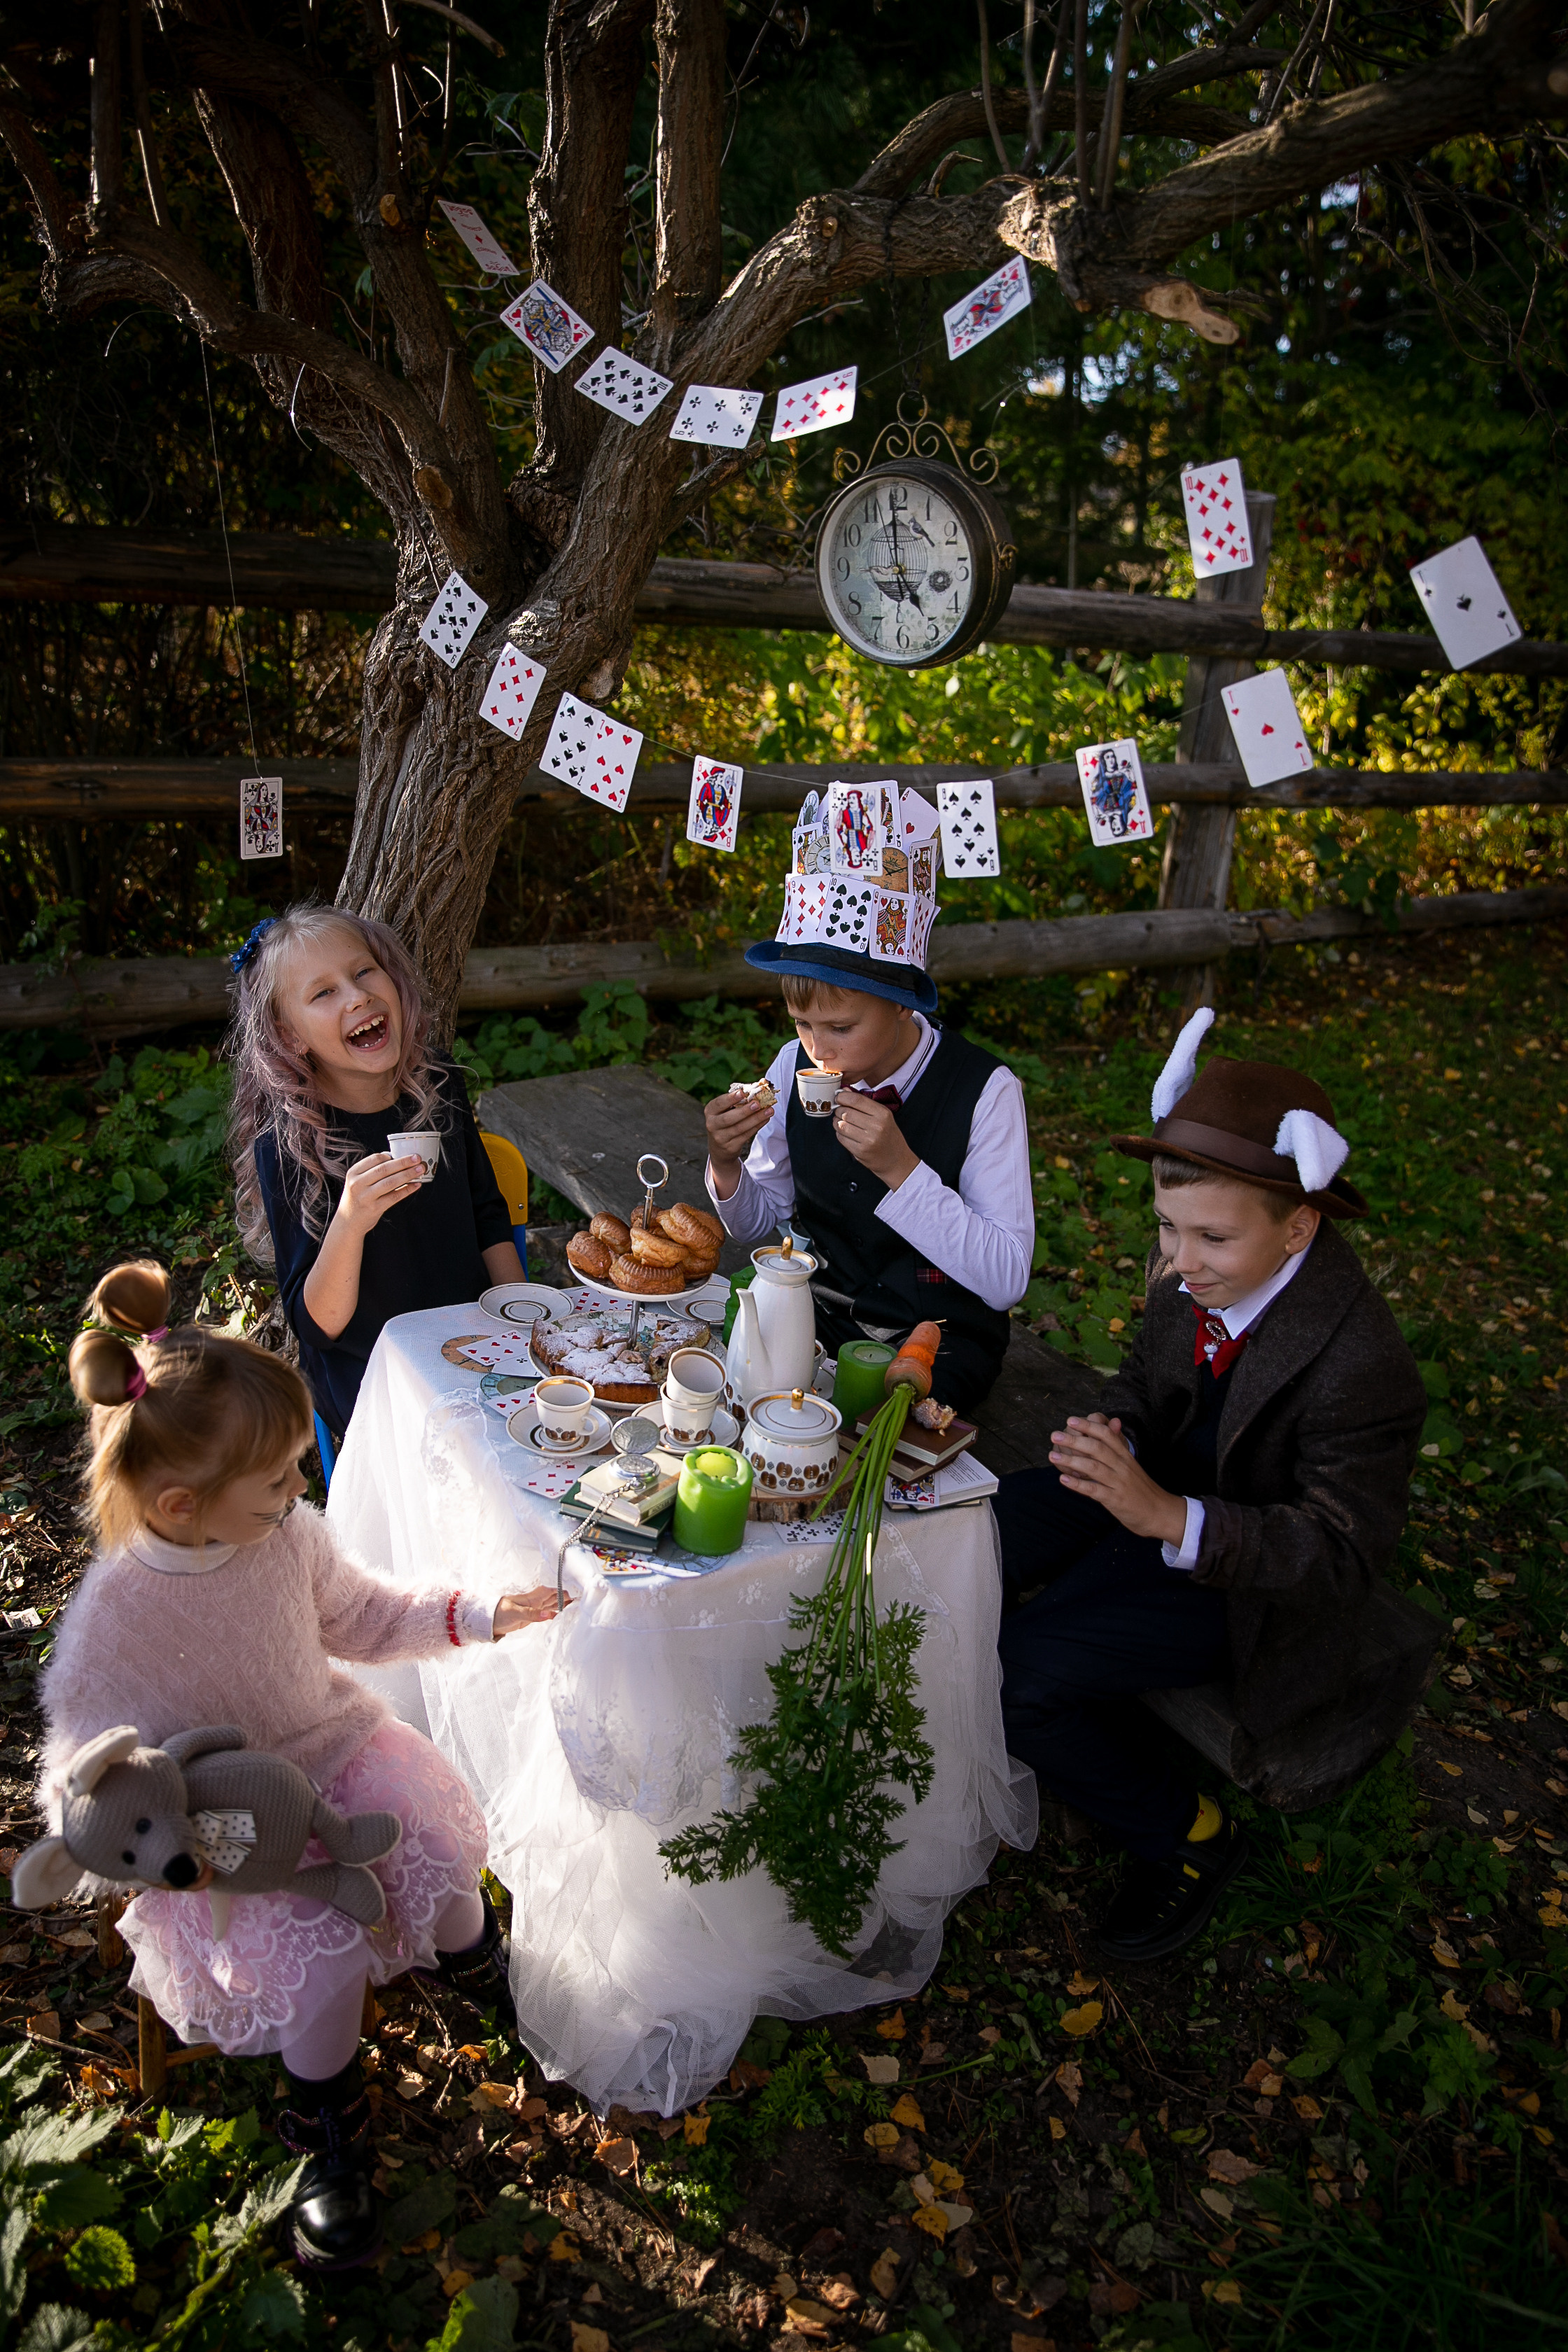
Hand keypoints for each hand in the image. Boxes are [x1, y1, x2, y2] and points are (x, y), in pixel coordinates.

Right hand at [335, 1151, 423, 1235]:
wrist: (348, 1222)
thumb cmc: (357, 1197)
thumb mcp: (357, 1181)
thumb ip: (372, 1170)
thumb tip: (396, 1158)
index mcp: (353, 1173)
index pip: (374, 1159)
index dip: (391, 1156)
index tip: (405, 1154)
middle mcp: (358, 1184)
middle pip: (384, 1169)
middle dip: (403, 1162)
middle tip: (418, 1158)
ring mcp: (366, 1196)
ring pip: (391, 1182)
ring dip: (408, 1174)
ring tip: (420, 1170)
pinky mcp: (374, 1208)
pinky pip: (394, 1196)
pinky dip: (407, 1189)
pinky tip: (416, 1185)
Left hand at [492, 1586, 572, 1634]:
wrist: (489, 1620)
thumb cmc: (499, 1612)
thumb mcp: (515, 1612)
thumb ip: (532, 1614)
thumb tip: (548, 1615)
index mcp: (533, 1597)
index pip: (552, 1592)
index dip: (563, 1592)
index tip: (576, 1594)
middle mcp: (535, 1601)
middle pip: (554, 1597)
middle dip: (566, 1597)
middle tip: (581, 1600)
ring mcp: (534, 1608)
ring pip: (552, 1605)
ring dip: (562, 1605)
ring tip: (575, 1606)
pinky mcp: (531, 1616)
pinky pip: (546, 1614)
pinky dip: (554, 1614)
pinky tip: (560, 1615)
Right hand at [704, 1089, 771, 1193]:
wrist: (719, 1148)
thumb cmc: (725, 1121)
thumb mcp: (726, 1109)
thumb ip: (740, 1098)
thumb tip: (761, 1084)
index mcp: (710, 1111)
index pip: (719, 1103)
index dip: (731, 1098)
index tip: (743, 1092)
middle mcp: (712, 1124)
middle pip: (728, 1118)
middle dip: (744, 1111)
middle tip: (758, 1104)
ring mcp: (720, 1137)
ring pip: (740, 1128)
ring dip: (756, 1119)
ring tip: (769, 1111)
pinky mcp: (730, 1147)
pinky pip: (746, 1136)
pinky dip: (757, 1126)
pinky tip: (765, 1119)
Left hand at [832, 1092, 917, 1189]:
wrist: (896, 1160)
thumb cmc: (888, 1136)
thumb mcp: (883, 1116)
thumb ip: (864, 1103)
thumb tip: (845, 1091)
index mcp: (883, 1114)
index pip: (856, 1100)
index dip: (842, 1097)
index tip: (838, 1097)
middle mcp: (876, 1126)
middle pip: (846, 1112)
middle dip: (838, 1110)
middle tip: (839, 1111)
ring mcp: (868, 1140)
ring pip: (841, 1125)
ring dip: (836, 1122)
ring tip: (841, 1122)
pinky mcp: (860, 1151)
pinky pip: (841, 1138)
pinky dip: (839, 1133)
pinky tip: (845, 1133)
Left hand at [1048, 1414, 1186, 1546]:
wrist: (1161, 1513)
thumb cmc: (1142, 1488)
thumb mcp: (1132, 1465)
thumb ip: (1119, 1446)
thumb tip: (1113, 1423)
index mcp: (1126, 1456)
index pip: (1107, 1435)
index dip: (1088, 1426)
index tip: (1071, 1420)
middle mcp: (1123, 1467)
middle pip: (1097, 1448)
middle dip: (1075, 1440)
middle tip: (1054, 1435)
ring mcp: (1119, 1483)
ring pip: (1094, 1467)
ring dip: (1071, 1460)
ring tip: (1053, 1456)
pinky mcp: (1116, 1500)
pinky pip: (1095, 1490)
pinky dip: (1078, 1484)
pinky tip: (1063, 1479)